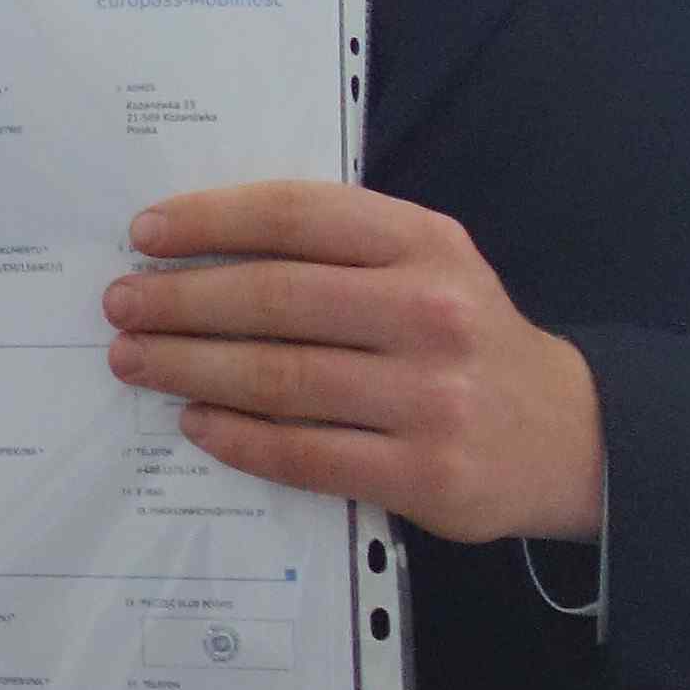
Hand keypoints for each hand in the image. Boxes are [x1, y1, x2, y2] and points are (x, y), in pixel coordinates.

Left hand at [100, 183, 605, 543]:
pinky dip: (238, 438)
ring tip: (135, 360)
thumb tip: (204, 246)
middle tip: (121, 305)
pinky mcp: (423, 473)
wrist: (568, 434)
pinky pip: (305, 454)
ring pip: (280, 378)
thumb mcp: (428, 263)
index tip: (145, 233)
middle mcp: (431, 313)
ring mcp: (429, 398)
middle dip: (182, 301)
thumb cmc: (465, 337)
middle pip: (275, 299)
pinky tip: (194, 422)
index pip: (297, 216)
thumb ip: (339, 246)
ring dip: (190, 368)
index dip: (211, 220)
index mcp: (426, 244)